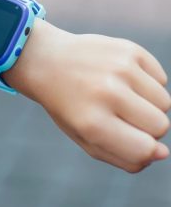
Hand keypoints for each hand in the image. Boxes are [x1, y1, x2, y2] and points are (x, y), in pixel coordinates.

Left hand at [3, 19, 170, 172]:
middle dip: (147, 127)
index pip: (144, 149)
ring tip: (120, 96)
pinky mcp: (130, 50)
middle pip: (160, 126)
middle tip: (121, 115)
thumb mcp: (84, 137)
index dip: (143, 149)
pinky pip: (161, 79)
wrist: (47, 62)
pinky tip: (121, 79)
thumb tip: (162, 153)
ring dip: (149, 104)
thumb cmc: (69, 106)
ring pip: (166, 102)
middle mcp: (107, 94)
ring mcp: (120, 69)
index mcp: (92, 123)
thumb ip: (123, 156)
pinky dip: (147, 83)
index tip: (130, 139)